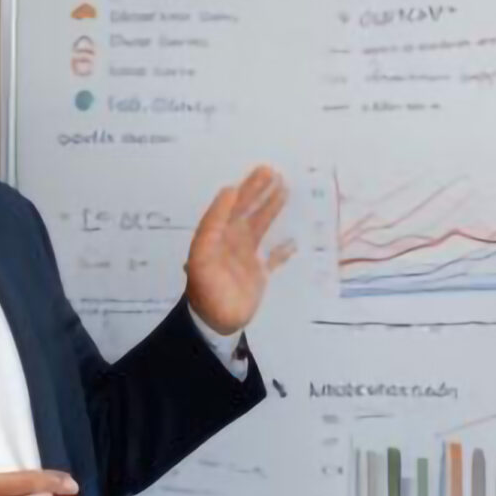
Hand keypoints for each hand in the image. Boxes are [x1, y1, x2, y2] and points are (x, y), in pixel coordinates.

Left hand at [183, 165, 294, 337]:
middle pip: (246, 210)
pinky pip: (272, 257)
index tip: (262, 174)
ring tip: (285, 189)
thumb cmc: (207, 287)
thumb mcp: (202, 253)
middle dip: (259, 191)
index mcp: (217, 234)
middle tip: (274, 172)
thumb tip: (228, 191)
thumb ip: (214, 222)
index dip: (245, 189)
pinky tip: (293, 240)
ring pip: (261, 226)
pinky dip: (283, 249)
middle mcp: (231, 241)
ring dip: (271, 208)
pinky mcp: (258, 274)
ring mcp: (245, 257)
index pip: (231, 205)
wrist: (214, 322)